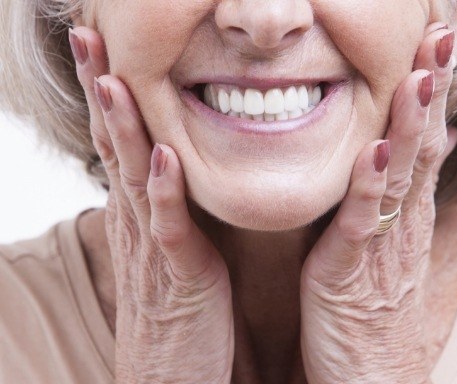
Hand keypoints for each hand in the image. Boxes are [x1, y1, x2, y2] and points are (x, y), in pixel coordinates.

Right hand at [69, 27, 233, 382]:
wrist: (170, 376)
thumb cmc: (176, 310)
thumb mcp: (167, 248)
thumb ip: (166, 209)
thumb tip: (168, 168)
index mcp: (139, 214)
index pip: (117, 143)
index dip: (108, 95)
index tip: (103, 49)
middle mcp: (137, 223)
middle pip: (113, 146)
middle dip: (101, 91)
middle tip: (89, 38)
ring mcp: (153, 249)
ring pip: (133, 178)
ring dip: (122, 128)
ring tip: (113, 79)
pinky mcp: (178, 277)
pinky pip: (169, 229)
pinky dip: (163, 192)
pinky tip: (162, 156)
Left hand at [300, 24, 456, 383]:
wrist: (370, 378)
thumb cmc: (373, 310)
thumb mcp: (391, 247)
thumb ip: (403, 197)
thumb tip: (429, 147)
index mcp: (404, 216)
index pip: (421, 142)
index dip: (428, 93)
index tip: (433, 44)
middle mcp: (400, 225)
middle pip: (419, 148)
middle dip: (428, 91)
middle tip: (439, 36)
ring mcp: (380, 248)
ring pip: (399, 178)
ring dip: (410, 126)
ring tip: (420, 76)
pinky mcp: (351, 275)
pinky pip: (362, 225)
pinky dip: (370, 187)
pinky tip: (377, 151)